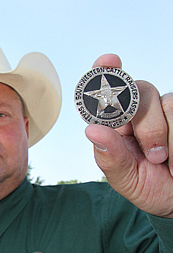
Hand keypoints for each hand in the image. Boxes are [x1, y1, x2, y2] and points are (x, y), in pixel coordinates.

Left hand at [85, 54, 172, 217]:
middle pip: (140, 92)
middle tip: (154, 157)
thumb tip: (91, 130)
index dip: (105, 73)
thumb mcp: (126, 179)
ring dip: (167, 138)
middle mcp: (139, 113)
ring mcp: (166, 112)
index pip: (107, 94)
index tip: (109, 61)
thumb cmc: (148, 188)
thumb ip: (110, 157)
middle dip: (148, 126)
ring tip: (167, 163)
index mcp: (116, 127)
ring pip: (167, 102)